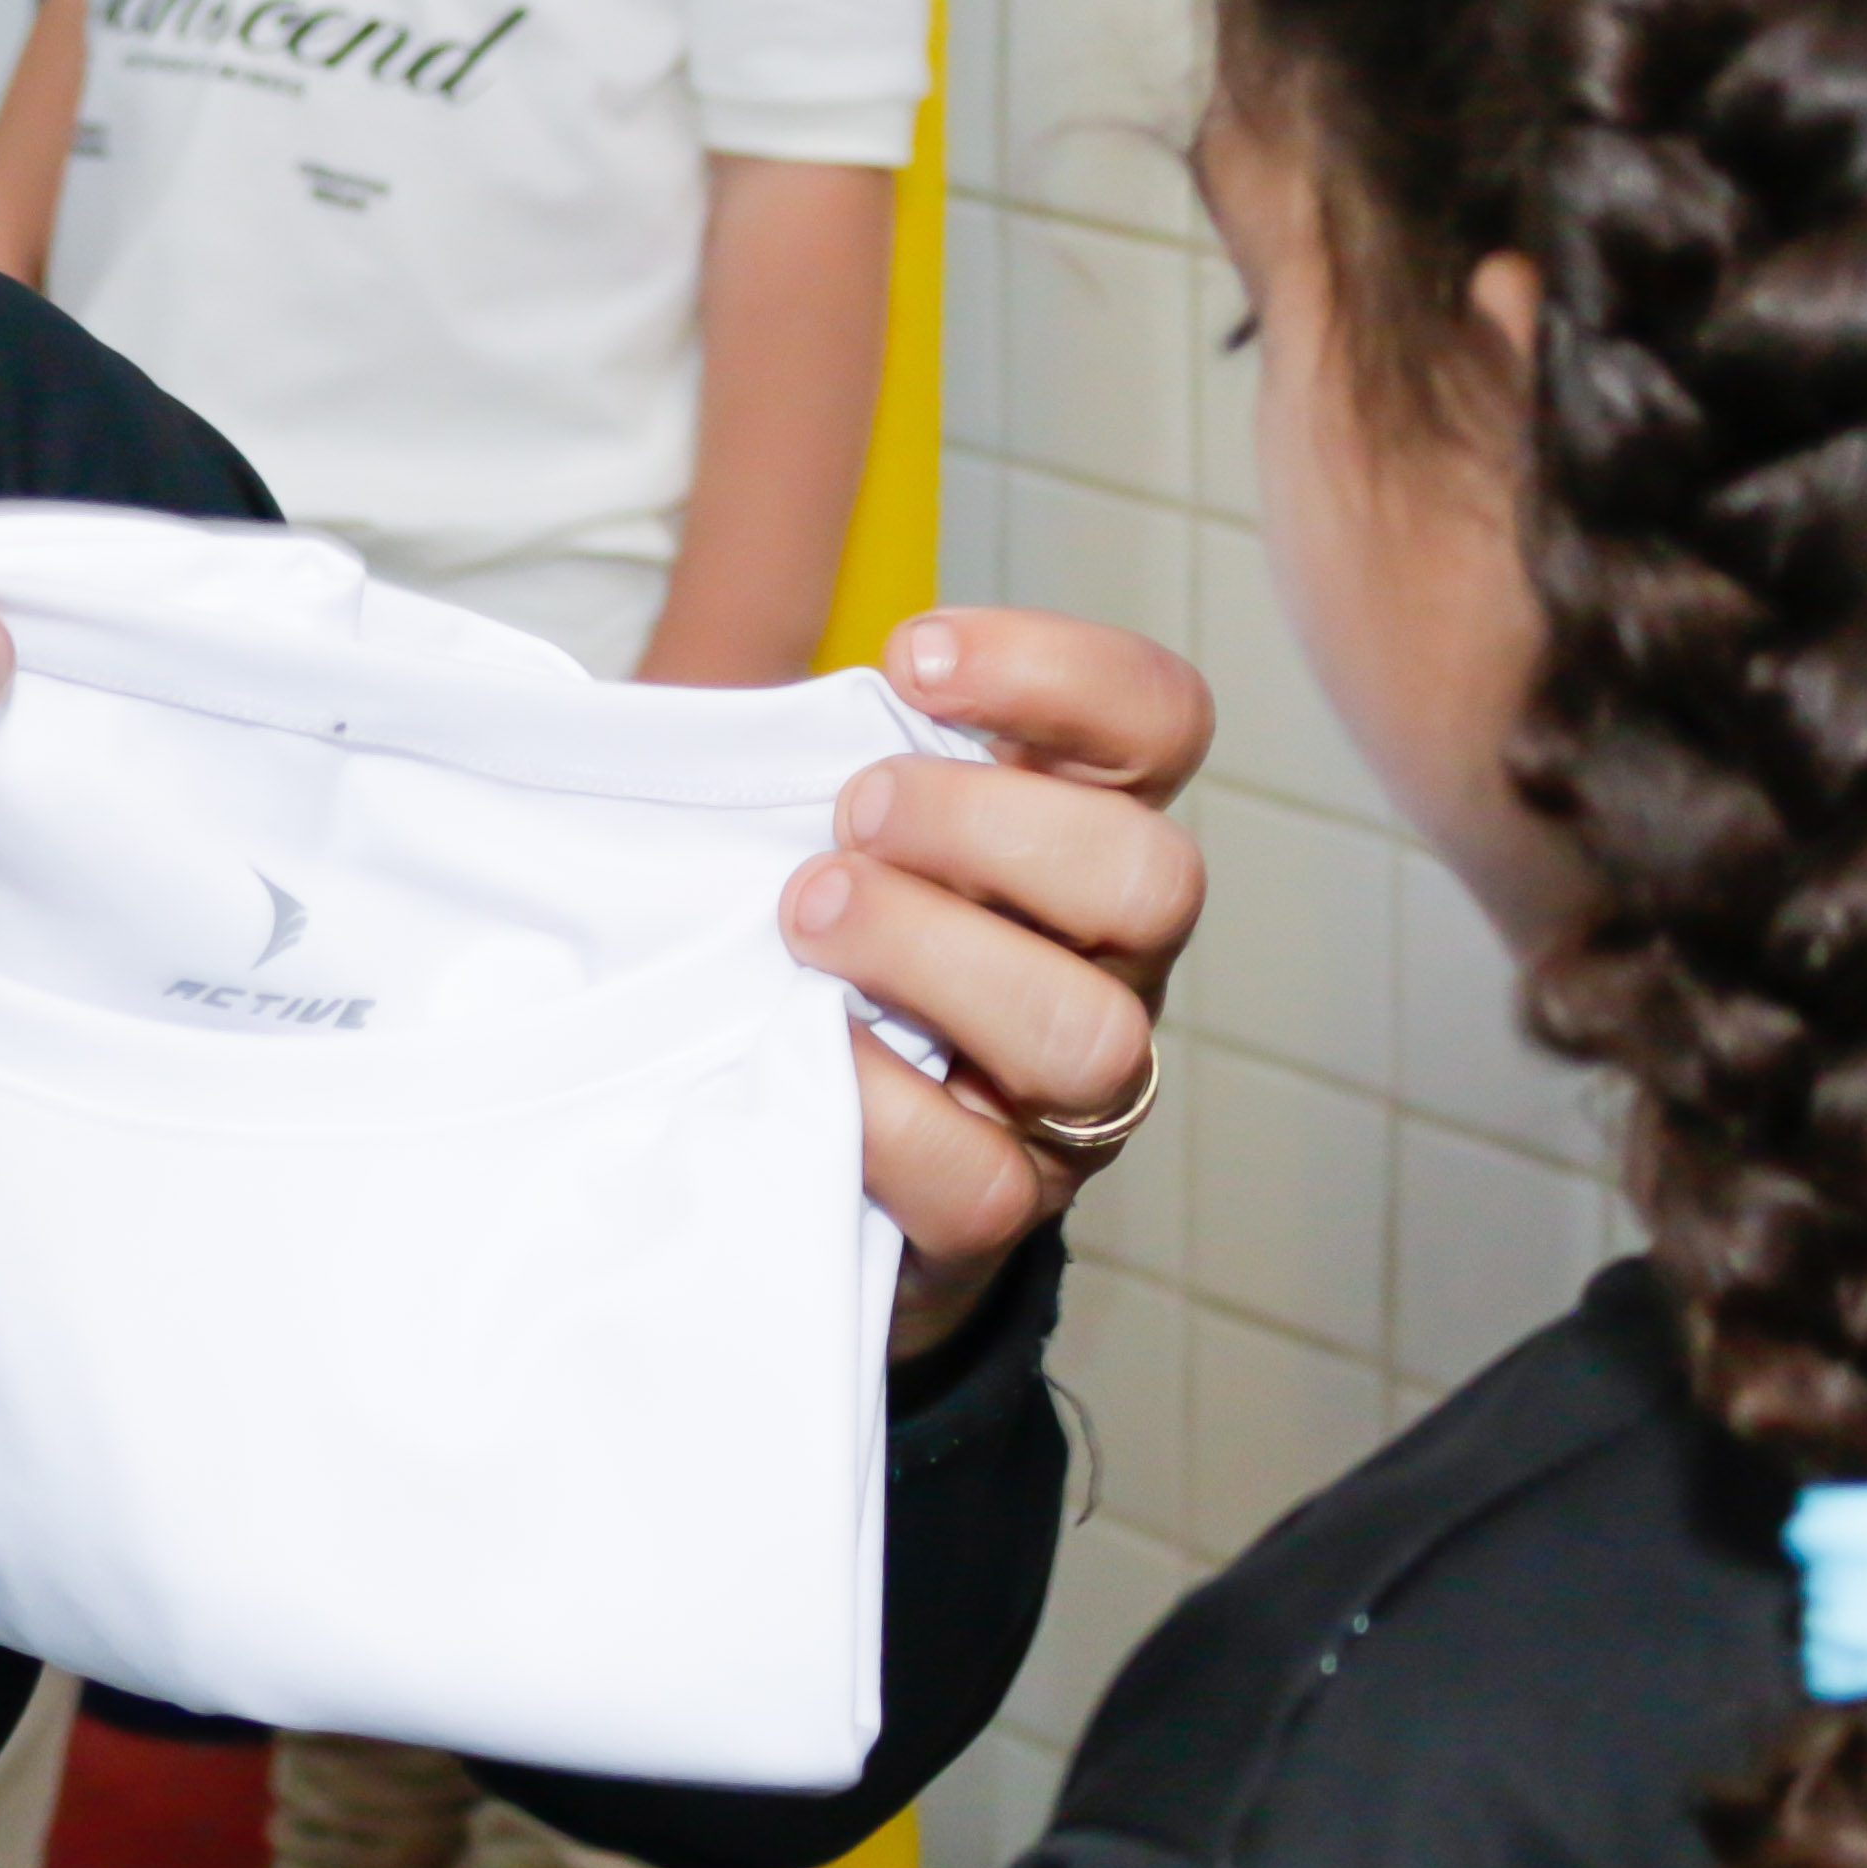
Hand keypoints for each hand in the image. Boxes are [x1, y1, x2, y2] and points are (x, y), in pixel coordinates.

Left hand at [785, 609, 1212, 1362]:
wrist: (784, 1145)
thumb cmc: (806, 941)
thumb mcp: (815, 816)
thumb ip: (809, 747)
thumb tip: (706, 681)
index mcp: (1077, 836)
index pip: (1159, 724)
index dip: (1061, 674)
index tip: (913, 656)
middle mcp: (1107, 963)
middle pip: (1154, 878)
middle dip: (986, 826)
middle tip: (855, 813)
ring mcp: (1067, 1098)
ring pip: (1090, 1033)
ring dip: (931, 954)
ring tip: (808, 916)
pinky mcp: (999, 1211)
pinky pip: (983, 1177)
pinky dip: (881, 1104)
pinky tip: (808, 1048)